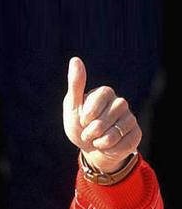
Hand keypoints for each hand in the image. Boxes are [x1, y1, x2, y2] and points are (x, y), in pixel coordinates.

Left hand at [63, 57, 141, 172]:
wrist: (89, 147)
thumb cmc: (79, 124)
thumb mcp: (72, 105)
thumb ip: (75, 84)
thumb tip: (75, 59)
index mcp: (105, 93)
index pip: (99, 100)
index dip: (87, 114)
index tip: (82, 118)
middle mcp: (120, 103)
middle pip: (105, 119)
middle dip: (91, 130)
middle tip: (87, 131)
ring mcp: (130, 118)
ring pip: (114, 132)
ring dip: (99, 140)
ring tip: (96, 138)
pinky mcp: (135, 133)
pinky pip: (122, 144)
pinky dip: (109, 148)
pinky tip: (107, 145)